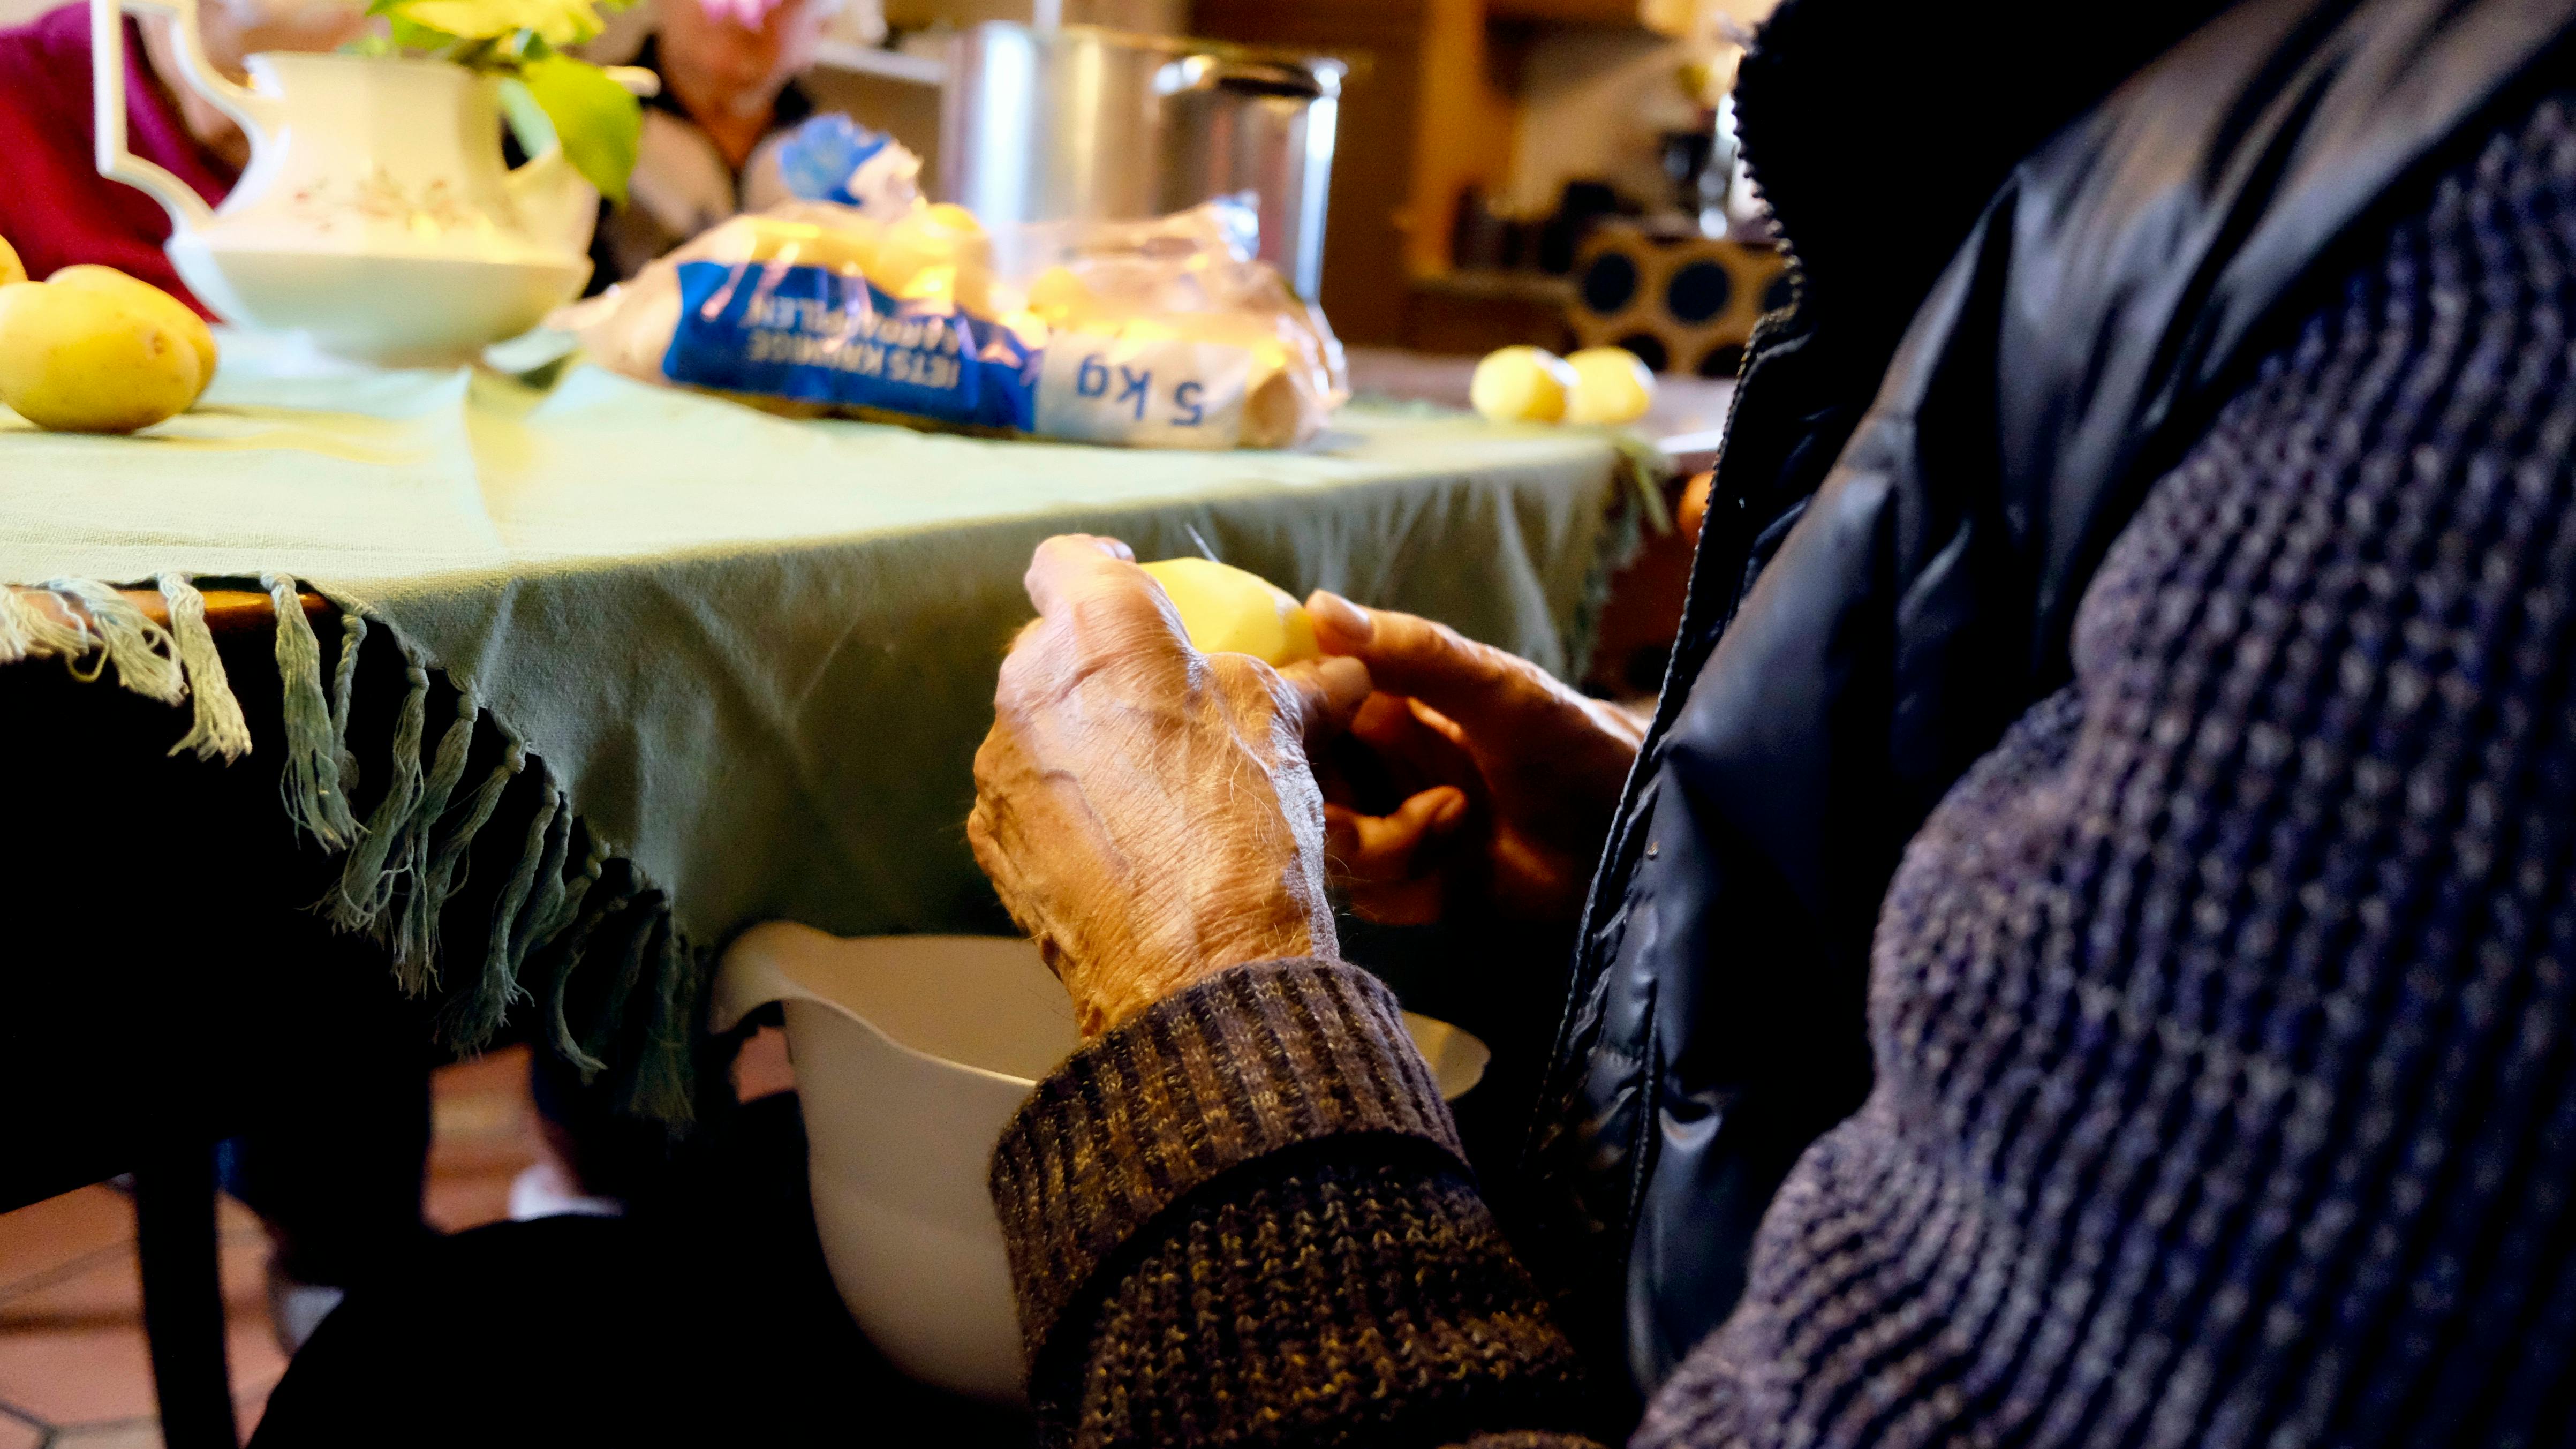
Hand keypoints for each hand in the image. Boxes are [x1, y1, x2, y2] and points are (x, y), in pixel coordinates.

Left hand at [968, 536, 1369, 1035]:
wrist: (1194, 967)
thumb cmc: (1246, 827)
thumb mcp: (1288, 732)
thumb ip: (1302, 684)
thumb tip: (1341, 671)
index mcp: (1101, 631)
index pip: (1070, 559)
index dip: (1101, 566)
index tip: (1132, 586)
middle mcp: (1030, 685)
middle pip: (1052, 650)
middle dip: (1098, 667)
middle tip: (1158, 704)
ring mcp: (1000, 766)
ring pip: (1037, 727)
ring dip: (1080, 741)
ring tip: (1147, 789)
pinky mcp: (991, 838)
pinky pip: (1027, 798)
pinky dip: (1065, 806)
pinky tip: (1122, 843)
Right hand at [1304, 592, 1643, 925]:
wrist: (1637, 835)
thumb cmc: (1577, 742)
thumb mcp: (1499, 690)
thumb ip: (1414, 650)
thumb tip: (1317, 608)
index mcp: (1385, 702)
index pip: (1296, 707)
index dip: (1288, 724)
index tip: (1309, 733)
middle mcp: (1376, 763)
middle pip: (1297, 787)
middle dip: (1330, 803)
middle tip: (1390, 800)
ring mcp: (1390, 826)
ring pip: (1324, 846)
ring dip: (1380, 845)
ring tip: (1456, 822)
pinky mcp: (1413, 886)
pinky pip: (1366, 897)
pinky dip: (1402, 888)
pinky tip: (1456, 871)